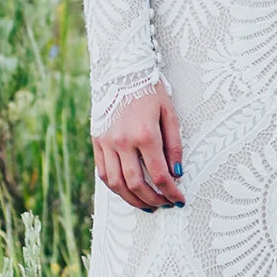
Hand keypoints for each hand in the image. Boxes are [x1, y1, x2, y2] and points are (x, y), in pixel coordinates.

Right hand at [95, 82, 184, 209]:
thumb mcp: (169, 113)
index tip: (180, 199)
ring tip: (147, 205)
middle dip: (153, 199)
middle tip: (165, 204)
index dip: (171, 192)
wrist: (121, 71)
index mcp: (145, 134)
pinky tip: (127, 191)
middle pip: (136, 184)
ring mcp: (106, 142)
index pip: (160, 175)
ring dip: (132, 199)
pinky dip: (115, 186)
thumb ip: (174, 145)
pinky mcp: (97, 141)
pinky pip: (102, 172)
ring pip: (116, 183)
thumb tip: (177, 172)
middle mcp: (123, 141)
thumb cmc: (150, 91)